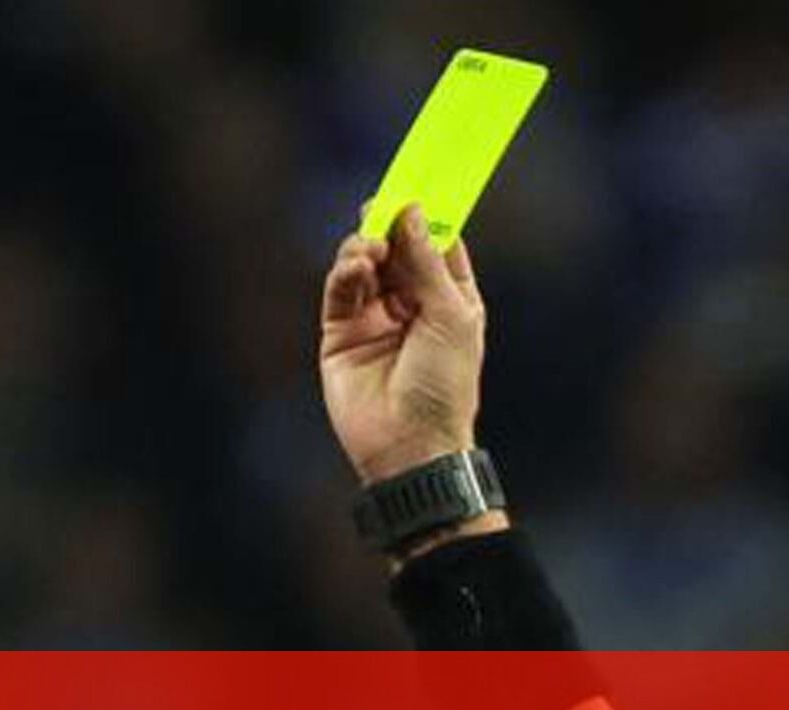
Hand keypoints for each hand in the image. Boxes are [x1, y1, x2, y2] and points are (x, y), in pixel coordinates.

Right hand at [320, 204, 484, 484]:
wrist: (410, 447)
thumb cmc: (444, 386)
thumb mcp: (450, 315)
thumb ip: (427, 260)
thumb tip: (413, 209)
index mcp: (449, 299)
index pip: (437, 244)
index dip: (427, 215)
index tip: (417, 183)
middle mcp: (411, 305)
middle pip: (396, 247)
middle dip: (389, 224)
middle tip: (382, 202)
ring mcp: (374, 318)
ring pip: (363, 263)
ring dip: (365, 247)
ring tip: (371, 249)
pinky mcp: (340, 335)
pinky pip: (339, 290)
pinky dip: (345, 271)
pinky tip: (357, 265)